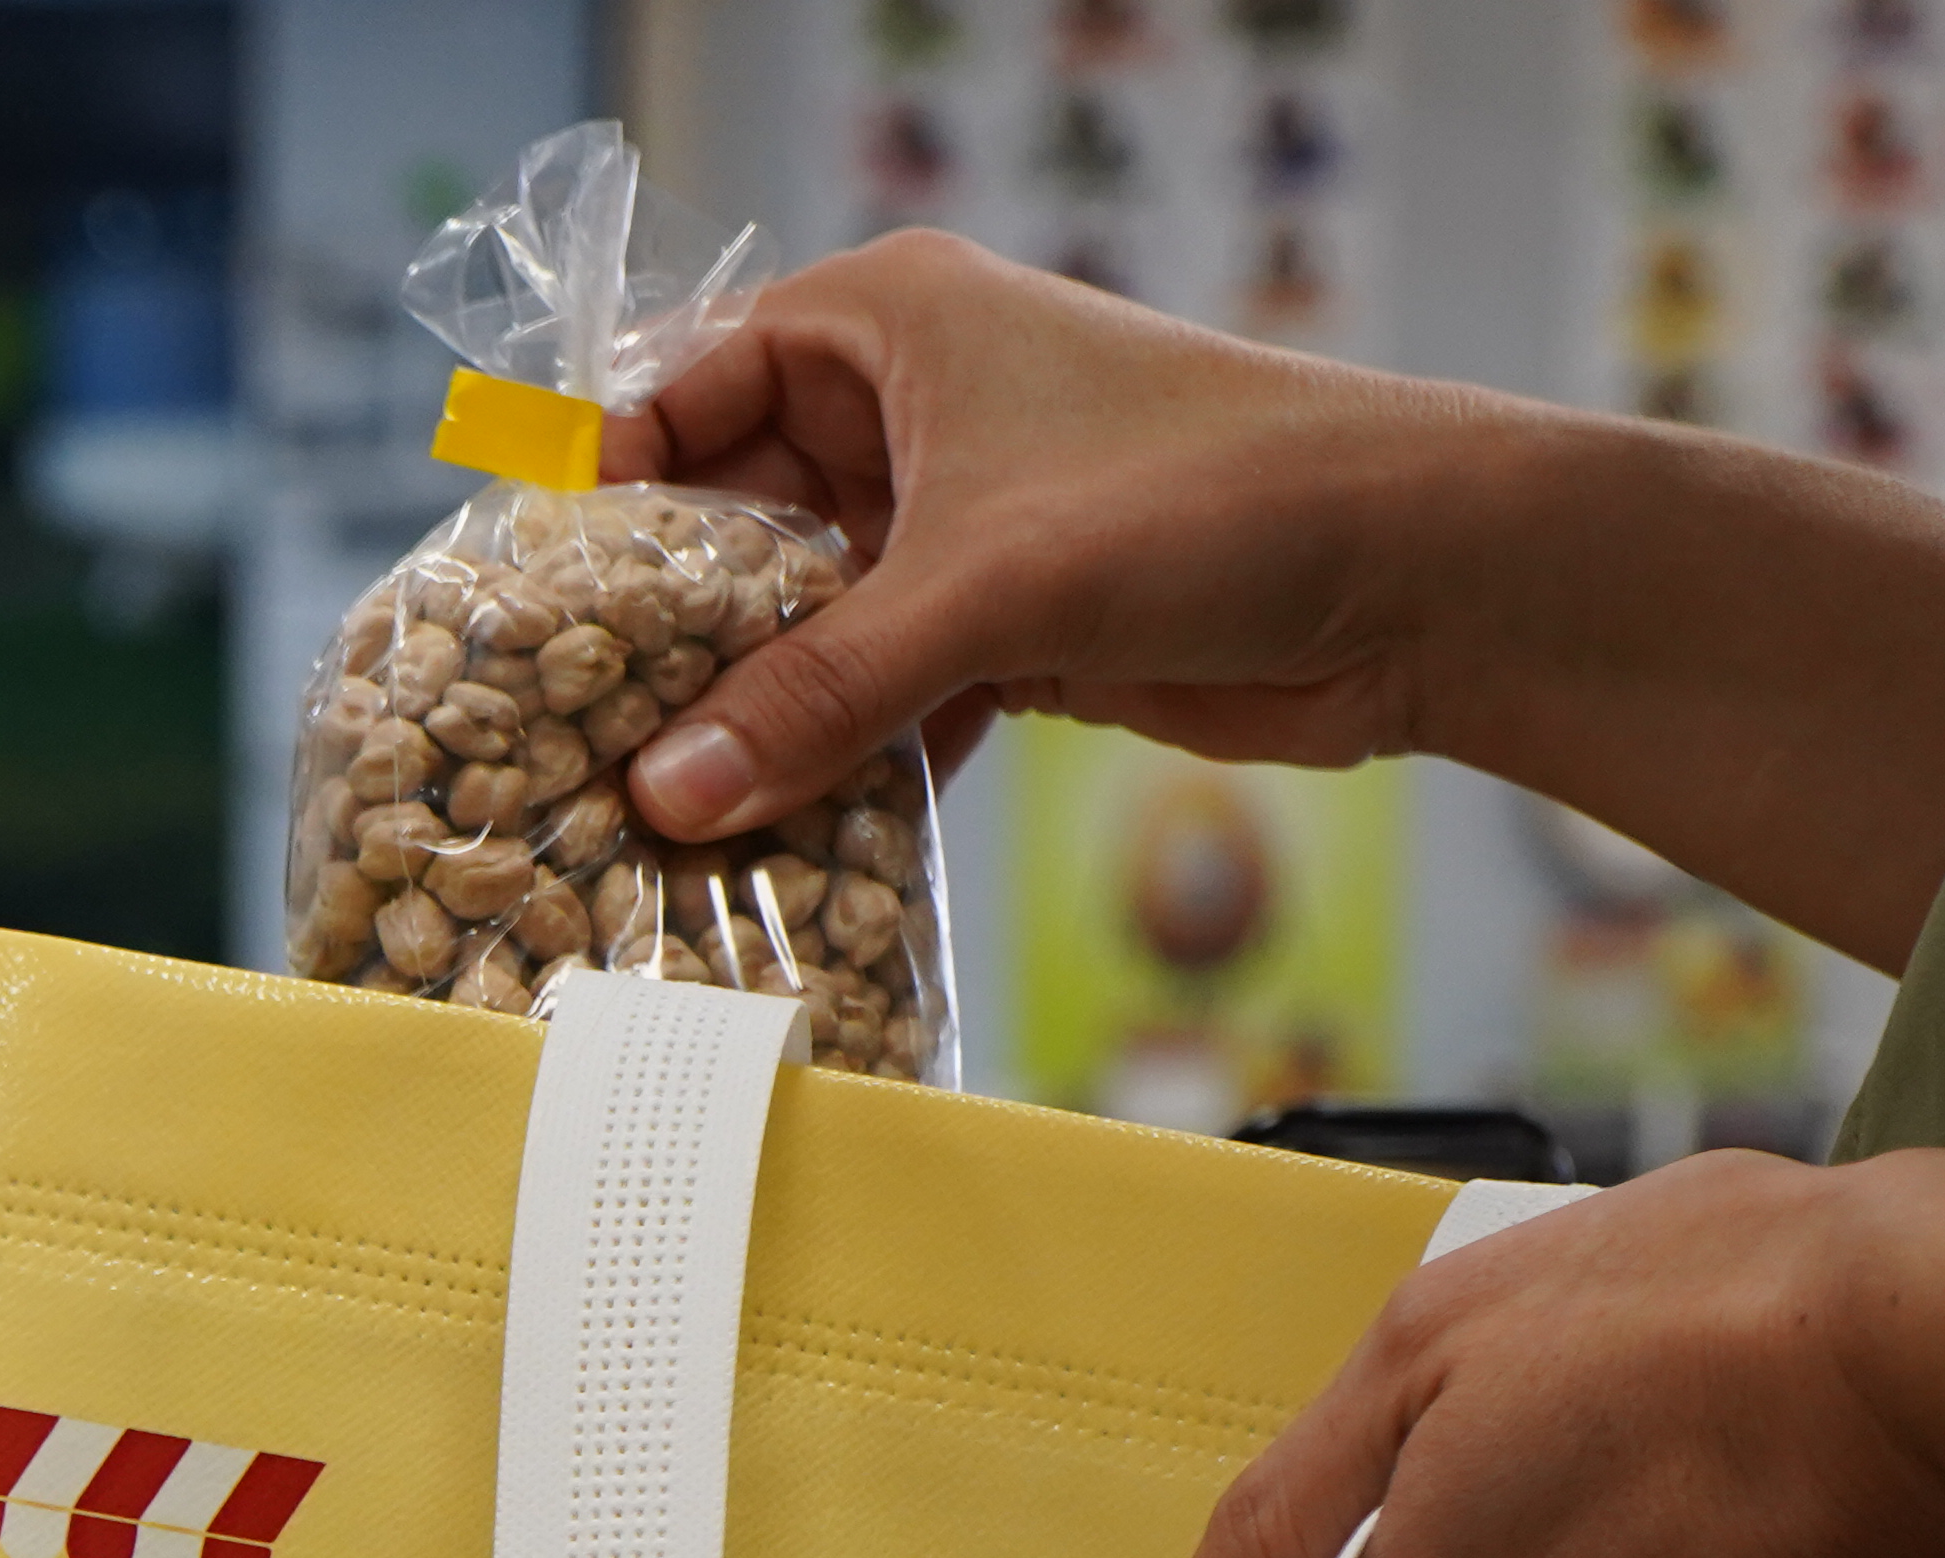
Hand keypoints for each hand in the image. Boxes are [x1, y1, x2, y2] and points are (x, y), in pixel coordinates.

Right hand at [601, 235, 1477, 836]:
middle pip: (726, 524)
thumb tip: (664, 797)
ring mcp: (952, 526)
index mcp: (884, 326)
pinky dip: (833, 764)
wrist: (1416, 577)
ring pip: (799, 624)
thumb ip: (816, 697)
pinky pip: (872, 697)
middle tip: (564, 743)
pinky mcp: (1001, 629)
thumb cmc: (1216, 499)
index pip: (681, 392)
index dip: (601, 496)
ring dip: (747, 720)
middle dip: (664, 637)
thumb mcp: (987, 591)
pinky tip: (775, 844)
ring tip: (649, 819)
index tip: (528, 611)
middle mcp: (906, 413)